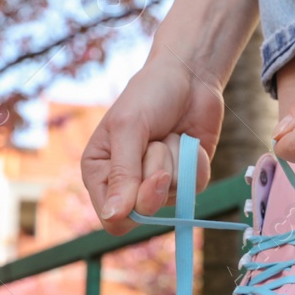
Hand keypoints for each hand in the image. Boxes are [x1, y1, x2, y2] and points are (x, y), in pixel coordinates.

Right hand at [81, 60, 223, 234]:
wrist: (189, 76)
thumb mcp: (128, 129)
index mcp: (99, 172)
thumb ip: (122, 173)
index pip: (111, 218)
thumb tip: (114, 216)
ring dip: (175, 161)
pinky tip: (187, 141)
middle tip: (158, 143)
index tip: (143, 176)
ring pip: (172, 198)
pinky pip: (194, 188)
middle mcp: (126, 183)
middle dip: (157, 175)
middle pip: (144, 212)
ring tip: (168, 135)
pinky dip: (195, 163)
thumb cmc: (149, 95)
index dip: (130, 206)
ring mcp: (158, 183)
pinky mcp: (185, 178)